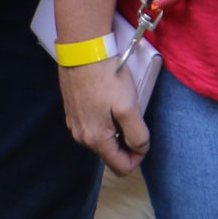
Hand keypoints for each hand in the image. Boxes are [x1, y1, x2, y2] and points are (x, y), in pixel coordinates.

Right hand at [60, 59, 149, 176]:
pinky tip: (109, 99)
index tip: (144, 136)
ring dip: (116, 128)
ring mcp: (74, 124)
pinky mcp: (72, 111)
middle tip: (134, 116)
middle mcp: (81, 137)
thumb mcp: (129, 108)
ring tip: (122, 105)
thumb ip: (137, 135)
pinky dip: (105, 118)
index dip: (138, 157)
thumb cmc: (107, 77)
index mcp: (96, 140)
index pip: (121, 168)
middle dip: (127, 141)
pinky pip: (94, 125)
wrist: (83, 50)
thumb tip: (140, 149)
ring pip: (103, 139)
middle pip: (111, 154)